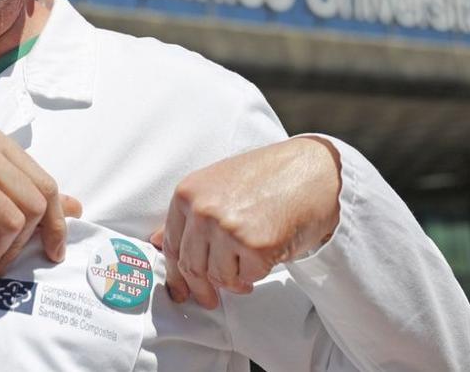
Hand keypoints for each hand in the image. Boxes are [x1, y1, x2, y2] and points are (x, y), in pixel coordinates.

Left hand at [151, 135, 340, 308]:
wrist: (312, 170)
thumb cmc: (268, 176)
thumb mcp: (218, 185)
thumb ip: (189, 214)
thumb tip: (157, 241)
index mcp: (188, 193)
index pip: (171, 244)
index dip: (175, 273)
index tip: (180, 290)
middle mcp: (202, 210)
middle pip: (192, 266)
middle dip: (202, 288)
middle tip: (210, 300)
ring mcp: (227, 228)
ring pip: (219, 276)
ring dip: (233, 279)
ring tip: (248, 263)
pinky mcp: (255, 246)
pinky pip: (247, 277)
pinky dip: (256, 274)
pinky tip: (266, 255)